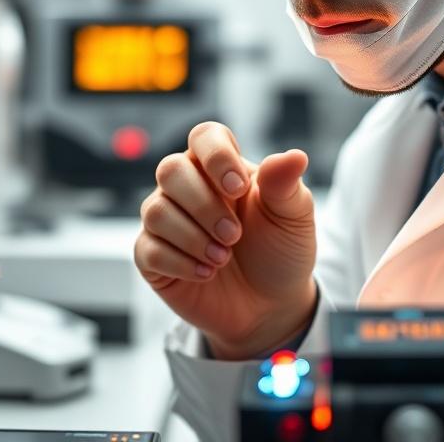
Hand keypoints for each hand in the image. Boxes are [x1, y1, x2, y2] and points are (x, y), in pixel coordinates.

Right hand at [134, 122, 317, 359]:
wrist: (270, 305)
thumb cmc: (280, 251)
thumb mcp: (293, 218)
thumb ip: (286, 185)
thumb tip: (295, 156)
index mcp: (221, 167)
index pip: (204, 137)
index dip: (217, 156)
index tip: (239, 188)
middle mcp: (187, 186)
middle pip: (170, 170)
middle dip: (204, 205)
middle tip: (234, 235)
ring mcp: (166, 220)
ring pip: (155, 210)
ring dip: (193, 237)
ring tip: (223, 258)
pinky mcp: (152, 255)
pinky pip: (148, 249)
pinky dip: (180, 263)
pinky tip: (206, 273)